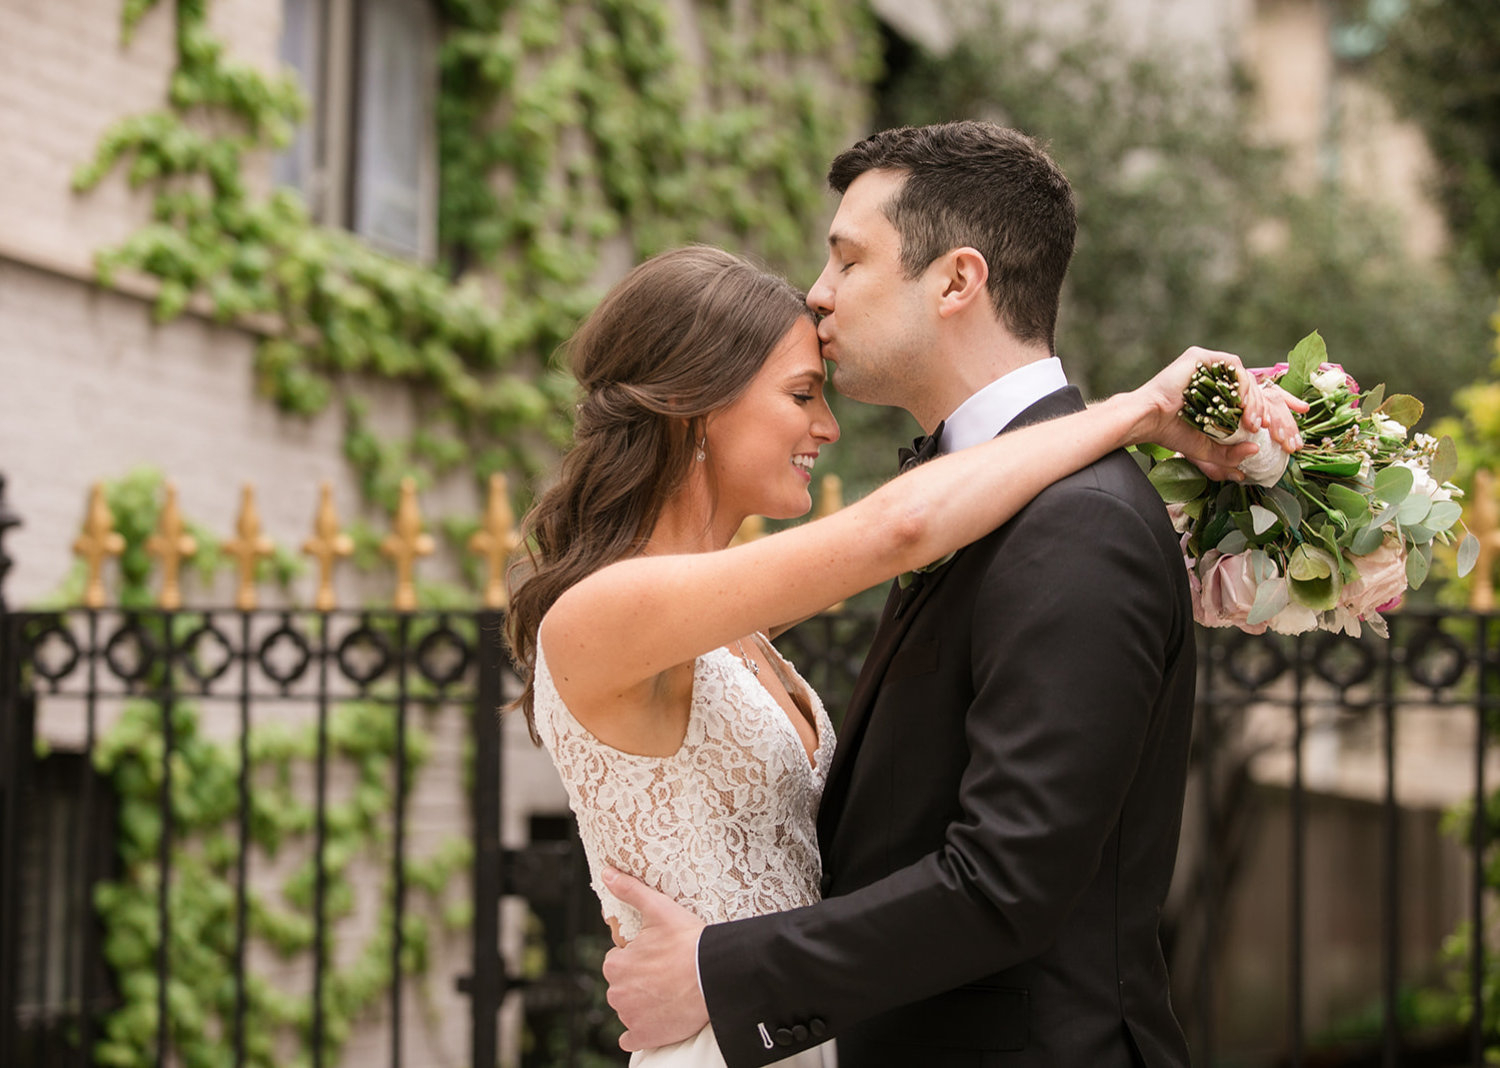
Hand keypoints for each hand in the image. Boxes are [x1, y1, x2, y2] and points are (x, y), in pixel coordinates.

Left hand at [600, 867, 708, 1052]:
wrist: (715, 976)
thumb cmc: (689, 942)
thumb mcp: (659, 909)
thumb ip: (630, 891)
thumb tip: (608, 874)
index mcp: (616, 965)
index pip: (618, 961)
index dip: (638, 956)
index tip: (657, 955)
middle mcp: (617, 994)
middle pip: (623, 986)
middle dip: (639, 980)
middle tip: (666, 973)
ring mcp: (631, 1018)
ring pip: (628, 1008)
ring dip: (642, 1003)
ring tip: (669, 992)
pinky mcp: (645, 1036)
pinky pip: (631, 1038)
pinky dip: (641, 1031)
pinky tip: (657, 1018)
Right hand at [1132, 346, 1307, 478]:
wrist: (1146, 421)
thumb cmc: (1171, 433)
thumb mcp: (1207, 450)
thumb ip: (1230, 455)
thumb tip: (1254, 454)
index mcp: (1222, 395)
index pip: (1259, 395)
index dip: (1283, 404)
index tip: (1302, 414)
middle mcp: (1218, 378)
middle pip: (1260, 388)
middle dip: (1277, 412)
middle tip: (1280, 433)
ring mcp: (1211, 366)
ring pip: (1249, 379)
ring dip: (1258, 404)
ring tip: (1257, 426)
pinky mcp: (1202, 358)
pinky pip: (1234, 368)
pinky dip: (1244, 387)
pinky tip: (1245, 409)